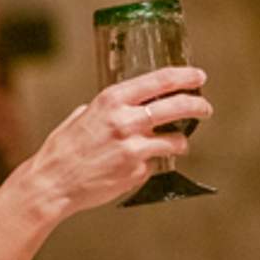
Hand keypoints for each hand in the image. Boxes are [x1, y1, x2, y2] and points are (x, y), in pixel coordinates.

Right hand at [18, 65, 211, 218]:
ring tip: (177, 143)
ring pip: (176, 140)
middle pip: (177, 107)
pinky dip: (152, 163)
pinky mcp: (137, 171)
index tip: (199, 77)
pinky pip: (156, 163)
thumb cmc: (64, 148)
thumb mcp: (84, 115)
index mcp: (112, 100)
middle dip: (198, 106)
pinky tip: (136, 165)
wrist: (53, 182)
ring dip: (180, 141)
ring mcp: (134, 147)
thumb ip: (110, 109)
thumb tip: (132, 105)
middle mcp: (126, 120)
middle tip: (206, 108)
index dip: (184, 77)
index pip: (159, 81)